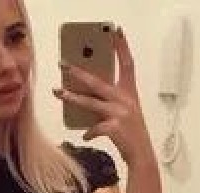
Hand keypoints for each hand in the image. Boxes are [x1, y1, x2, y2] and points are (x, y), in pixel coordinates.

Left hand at [53, 27, 155, 166]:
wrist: (141, 154)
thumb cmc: (131, 133)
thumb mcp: (125, 112)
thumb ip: (109, 102)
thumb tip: (85, 98)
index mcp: (130, 92)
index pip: (127, 63)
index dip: (122, 47)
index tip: (115, 32)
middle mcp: (125, 100)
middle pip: (98, 81)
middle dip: (79, 73)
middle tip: (64, 65)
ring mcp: (120, 113)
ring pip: (90, 102)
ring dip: (72, 97)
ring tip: (58, 92)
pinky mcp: (115, 127)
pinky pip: (95, 127)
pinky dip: (88, 132)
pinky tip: (85, 135)